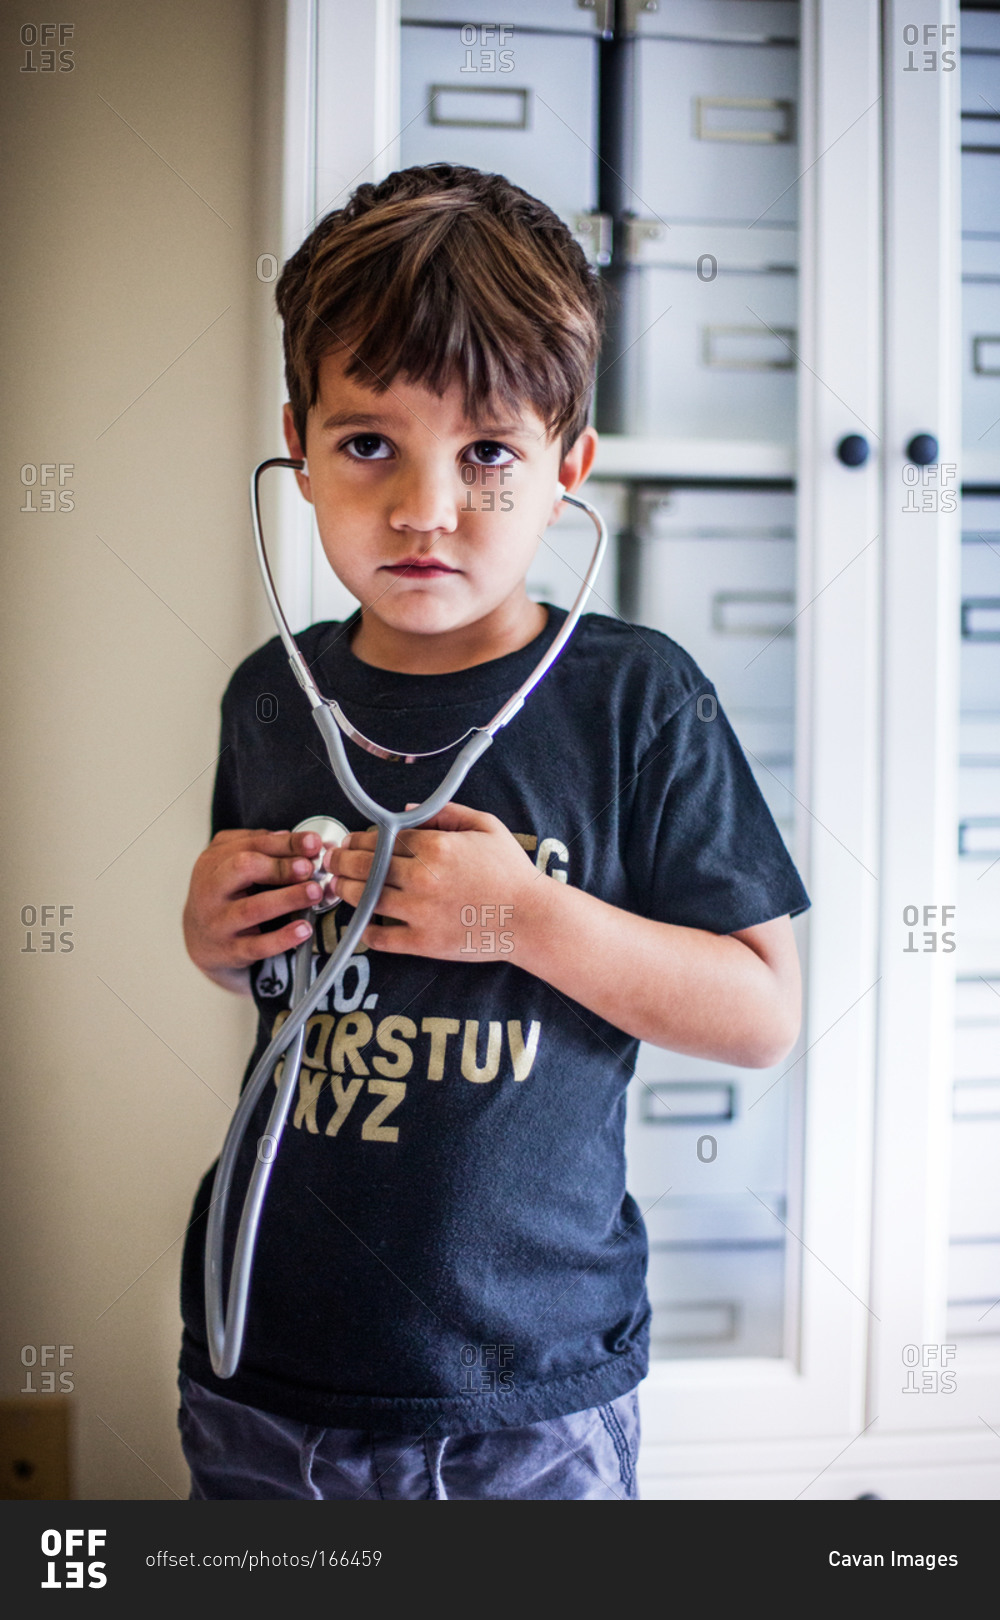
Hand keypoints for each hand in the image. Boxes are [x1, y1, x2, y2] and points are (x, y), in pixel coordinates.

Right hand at [182, 827, 329, 983]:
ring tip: (314, 892)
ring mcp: (218, 921)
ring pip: (252, 908)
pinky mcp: (229, 950)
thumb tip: (298, 841)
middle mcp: (210, 889)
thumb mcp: (231, 864)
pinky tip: (304, 929)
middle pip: (243, 869)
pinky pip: (257, 945)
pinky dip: (283, 938)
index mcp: (213, 861)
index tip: (313, 843)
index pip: (251, 844)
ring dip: (287, 899)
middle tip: (309, 868)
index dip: (285, 843)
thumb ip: (260, 847)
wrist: (201, 941)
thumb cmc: (223, 896)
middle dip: (280, 866)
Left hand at [329, 802, 538, 961]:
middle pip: (365, 865)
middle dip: (341, 860)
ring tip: (338, 886)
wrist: (531, 918)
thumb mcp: (485, 827)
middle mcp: (422, 878)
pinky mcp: (423, 942)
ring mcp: (420, 912)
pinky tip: (362, 923)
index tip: (352, 840)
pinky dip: (365, 931)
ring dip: (344, 890)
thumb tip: (403, 812)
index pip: (382, 838)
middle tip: (332, 861)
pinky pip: (380, 938)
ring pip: (364, 899)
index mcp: (435, 846)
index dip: (360, 838)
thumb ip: (444, 813)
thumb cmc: (512, 871)